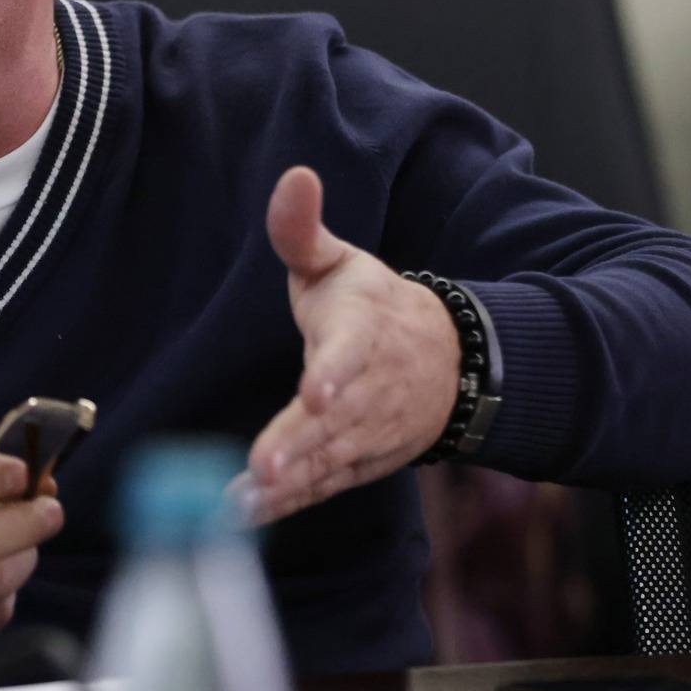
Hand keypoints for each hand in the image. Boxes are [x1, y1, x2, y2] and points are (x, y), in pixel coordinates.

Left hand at [235, 166, 459, 525]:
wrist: (447, 361)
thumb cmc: (372, 305)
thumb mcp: (340, 261)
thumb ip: (303, 228)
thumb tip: (294, 174)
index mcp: (363, 330)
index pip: (350, 352)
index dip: (334, 372)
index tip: (316, 391)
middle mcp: (371, 388)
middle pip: (336, 421)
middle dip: (301, 444)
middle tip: (263, 467)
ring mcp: (369, 432)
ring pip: (330, 460)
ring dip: (291, 483)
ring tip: (243, 501)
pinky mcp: (359, 462)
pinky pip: (324, 484)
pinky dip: (290, 503)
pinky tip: (246, 516)